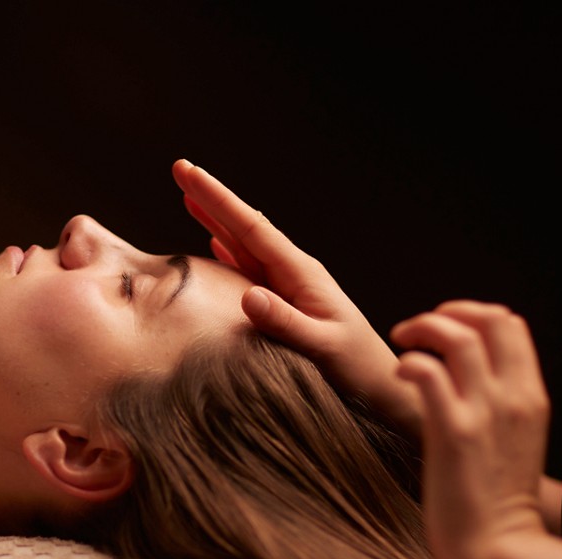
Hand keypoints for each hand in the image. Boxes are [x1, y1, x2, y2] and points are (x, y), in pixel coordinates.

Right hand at [171, 159, 420, 434]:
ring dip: (215, 220)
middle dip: (211, 198)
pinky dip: (229, 251)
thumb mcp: (322, 347)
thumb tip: (248, 295)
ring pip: (243, 244)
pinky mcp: (285, 304)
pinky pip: (249, 269)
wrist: (381, 387)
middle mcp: (293, 272)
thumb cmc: (356, 368)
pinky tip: (216, 244)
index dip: (217, 200)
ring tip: (189, 197)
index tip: (189, 174)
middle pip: (244, 227)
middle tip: (180, 168)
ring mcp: (288, 287)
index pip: (251, 227)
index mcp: (301, 273)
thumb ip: (286, 323)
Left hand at [390, 301, 549, 558]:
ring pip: (458, 337)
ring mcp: (486, 412)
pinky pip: (428, 372)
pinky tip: (397, 374)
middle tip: (416, 330)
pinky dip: (408, 362)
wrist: (499, 551)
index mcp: (532, 398)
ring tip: (400, 342)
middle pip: (489, 319)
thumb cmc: (497, 507)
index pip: (512, 325)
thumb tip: (470, 387)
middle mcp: (514, 397)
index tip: (445, 331)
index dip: (474, 315)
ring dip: (422, 328)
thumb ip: (503, 411)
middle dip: (448, 312)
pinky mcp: (454, 432)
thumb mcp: (515, 446)